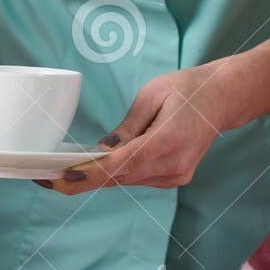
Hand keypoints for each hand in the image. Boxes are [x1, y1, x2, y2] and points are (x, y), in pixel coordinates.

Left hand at [50, 62, 240, 194]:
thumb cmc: (188, 89)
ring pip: (125, 180)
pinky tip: (98, 165)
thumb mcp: (151, 95)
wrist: (222, 99)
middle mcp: (172, 165)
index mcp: (168, 140)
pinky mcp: (174, 178)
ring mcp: (175, 175)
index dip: (87, 175)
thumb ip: (126, 127)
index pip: (119, 165)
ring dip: (97, 175)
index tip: (61, 179)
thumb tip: (102, 151)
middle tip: (47, 177)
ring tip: (65, 170)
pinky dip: (117, 172)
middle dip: (82, 178)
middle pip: (117, 177)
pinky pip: (137, 178)